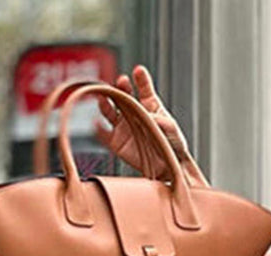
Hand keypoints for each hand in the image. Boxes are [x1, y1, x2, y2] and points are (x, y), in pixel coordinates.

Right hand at [94, 64, 198, 181]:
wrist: (168, 169)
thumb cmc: (173, 146)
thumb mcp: (173, 131)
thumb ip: (164, 122)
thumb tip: (151, 115)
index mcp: (149, 105)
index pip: (144, 89)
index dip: (141, 80)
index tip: (139, 71)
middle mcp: (133, 112)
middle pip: (123, 95)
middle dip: (121, 87)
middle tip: (122, 82)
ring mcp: (123, 125)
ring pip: (109, 110)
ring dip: (105, 103)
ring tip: (103, 98)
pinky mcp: (116, 141)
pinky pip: (104, 134)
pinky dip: (98, 129)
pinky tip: (96, 123)